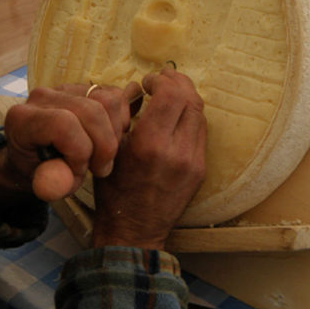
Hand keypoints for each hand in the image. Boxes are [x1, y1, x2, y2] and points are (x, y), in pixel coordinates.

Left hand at [0, 82, 142, 207]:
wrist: (37, 155)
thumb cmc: (39, 171)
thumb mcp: (43, 185)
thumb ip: (52, 185)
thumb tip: (66, 179)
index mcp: (23, 119)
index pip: (64, 124)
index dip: (80, 151)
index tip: (79, 171)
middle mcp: (42, 96)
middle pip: (92, 111)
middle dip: (104, 147)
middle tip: (98, 168)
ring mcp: (65, 88)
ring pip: (108, 101)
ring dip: (114, 134)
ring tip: (101, 154)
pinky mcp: (86, 86)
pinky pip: (116, 96)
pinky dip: (120, 121)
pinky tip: (106, 138)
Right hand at [92, 68, 206, 249]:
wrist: (133, 230)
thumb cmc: (113, 191)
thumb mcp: (109, 150)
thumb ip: (122, 116)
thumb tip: (136, 88)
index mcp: (151, 145)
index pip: (171, 95)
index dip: (162, 80)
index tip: (149, 81)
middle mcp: (178, 152)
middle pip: (191, 100)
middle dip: (178, 83)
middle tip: (164, 78)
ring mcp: (194, 162)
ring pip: (200, 115)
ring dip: (187, 98)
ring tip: (171, 92)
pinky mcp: (200, 170)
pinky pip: (201, 132)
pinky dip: (191, 116)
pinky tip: (178, 114)